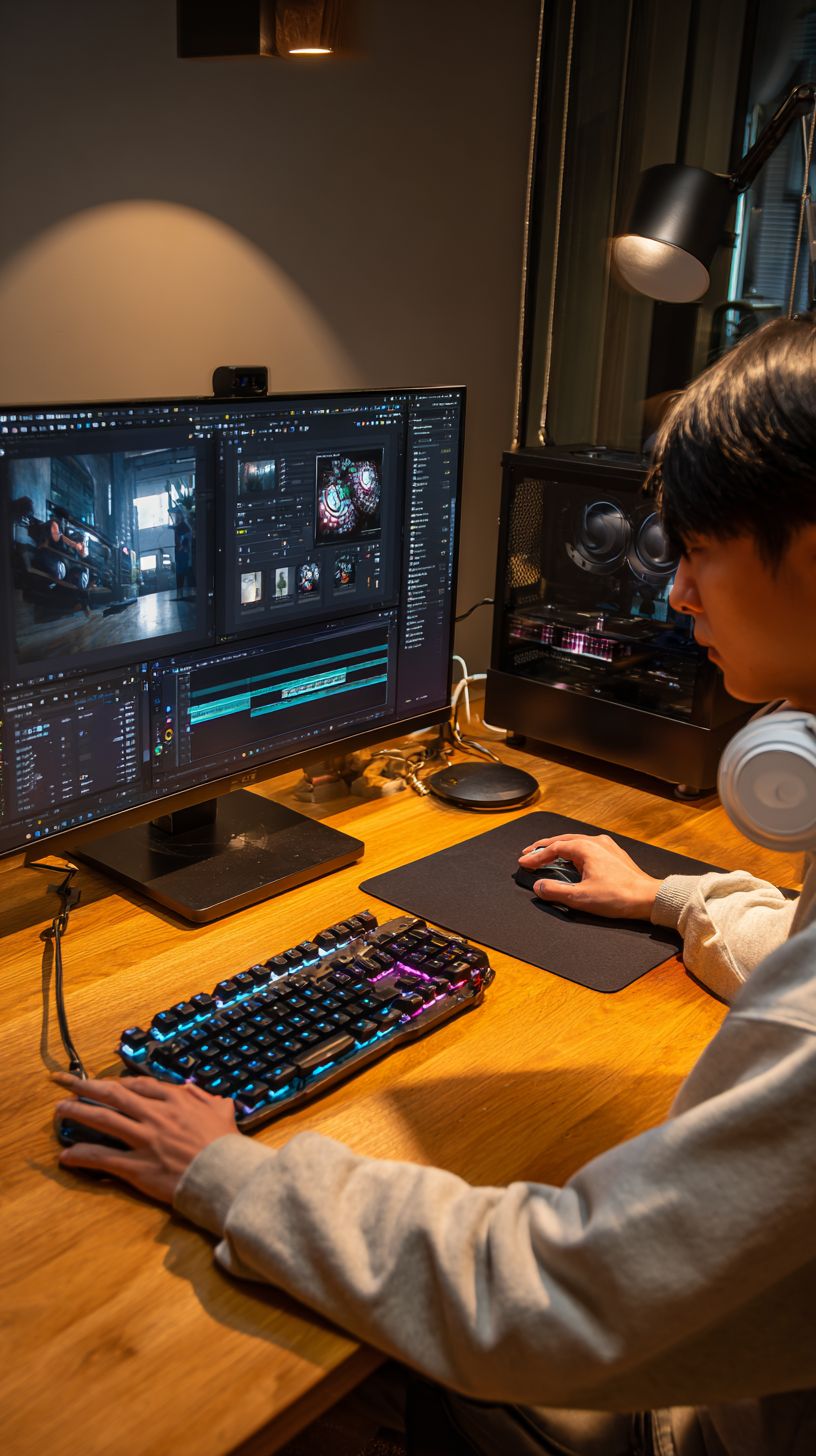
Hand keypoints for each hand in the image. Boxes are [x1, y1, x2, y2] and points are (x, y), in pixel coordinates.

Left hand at [54, 1072, 237, 1203]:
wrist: (224, 1173)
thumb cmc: (225, 1145)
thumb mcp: (223, 1113)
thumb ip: (208, 1100)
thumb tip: (199, 1092)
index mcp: (175, 1100)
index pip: (140, 1086)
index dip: (118, 1084)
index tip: (106, 1083)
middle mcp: (155, 1115)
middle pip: (113, 1095)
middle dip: (87, 1087)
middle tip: (67, 1083)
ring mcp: (144, 1139)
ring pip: (103, 1120)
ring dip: (78, 1112)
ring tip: (59, 1110)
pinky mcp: (136, 1166)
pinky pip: (103, 1158)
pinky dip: (82, 1156)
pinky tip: (67, 1155)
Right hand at [518, 833, 662, 919]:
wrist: (648, 898)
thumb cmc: (618, 896)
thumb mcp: (580, 897)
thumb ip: (555, 891)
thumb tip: (538, 886)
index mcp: (586, 848)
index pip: (553, 848)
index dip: (536, 856)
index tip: (523, 863)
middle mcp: (596, 842)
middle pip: (563, 840)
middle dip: (544, 848)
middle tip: (529, 854)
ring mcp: (607, 847)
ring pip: (576, 842)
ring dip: (559, 849)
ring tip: (547, 856)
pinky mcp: (615, 855)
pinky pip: (588, 848)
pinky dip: (573, 852)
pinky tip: (572, 860)